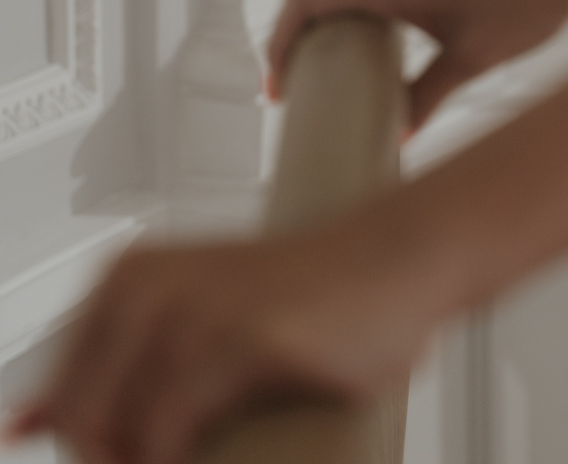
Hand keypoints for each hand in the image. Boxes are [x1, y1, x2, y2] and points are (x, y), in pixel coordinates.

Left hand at [3, 222, 431, 463]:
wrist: (395, 258)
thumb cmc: (308, 295)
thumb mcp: (194, 311)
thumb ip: (113, 358)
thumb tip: (27, 422)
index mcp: (127, 275)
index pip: (63, 396)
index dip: (91, 442)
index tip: (129, 453)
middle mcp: (148, 284)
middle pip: (82, 422)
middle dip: (112, 458)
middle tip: (169, 455)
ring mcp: (195, 308)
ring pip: (116, 431)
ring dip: (146, 460)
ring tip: (201, 453)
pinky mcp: (242, 337)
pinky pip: (166, 430)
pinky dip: (170, 460)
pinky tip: (203, 457)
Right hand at [268, 0, 567, 129]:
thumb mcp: (477, 58)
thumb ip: (430, 95)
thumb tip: (397, 134)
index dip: (279, 40)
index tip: (279, 88)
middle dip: (290, 31)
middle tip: (292, 81)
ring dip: (318, 18)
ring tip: (320, 67)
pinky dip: (348, 10)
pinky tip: (368, 46)